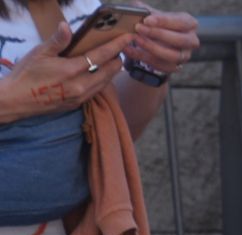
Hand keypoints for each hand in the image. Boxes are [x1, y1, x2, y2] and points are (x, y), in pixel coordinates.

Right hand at [0, 25, 119, 119]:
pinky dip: (103, 81)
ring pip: (106, 82)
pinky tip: (100, 74)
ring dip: (112, 71)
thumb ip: (58, 41)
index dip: (116, 46)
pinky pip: (98, 91)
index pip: (101, 56)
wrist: (17, 100)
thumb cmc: (26, 74)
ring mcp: (81, 97)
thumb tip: (67, 26)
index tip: (127, 38)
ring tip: (112, 59)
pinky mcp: (79, 104)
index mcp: (72, 70)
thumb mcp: (40, 53)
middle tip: (119, 48)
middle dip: (117, 59)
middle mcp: (81, 86)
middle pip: (110, 71)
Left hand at [125, 8, 199, 77]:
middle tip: (139, 28)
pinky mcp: (174, 66)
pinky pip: (161, 65)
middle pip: (180, 40)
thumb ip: (146, 11)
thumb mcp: (153, 14)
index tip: (147, 20)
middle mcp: (191, 41)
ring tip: (135, 39)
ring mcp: (184, 55)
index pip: (182, 23)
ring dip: (152, 48)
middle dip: (158, 34)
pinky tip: (129, 49)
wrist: (156, 38)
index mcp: (189, 24)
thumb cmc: (156, 23)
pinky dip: (143, 57)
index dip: (164, 21)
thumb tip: (136, 11)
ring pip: (172, 56)